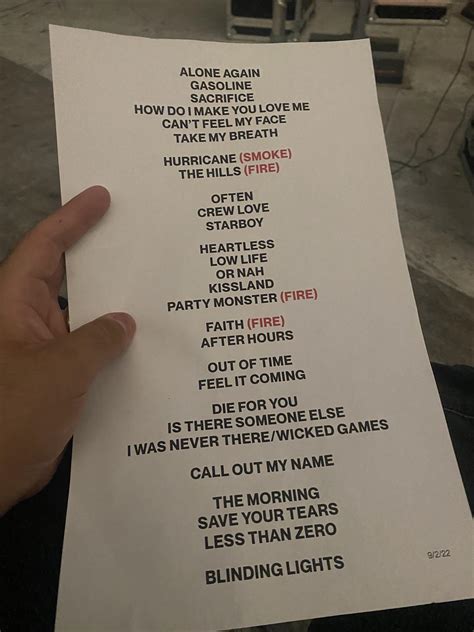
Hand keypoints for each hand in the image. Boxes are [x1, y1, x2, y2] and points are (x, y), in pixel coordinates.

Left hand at [0, 186, 135, 515]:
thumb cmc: (13, 413)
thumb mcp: (61, 371)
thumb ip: (98, 340)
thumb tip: (125, 322)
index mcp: (14, 304)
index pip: (45, 247)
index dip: (73, 219)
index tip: (102, 196)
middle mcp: (26, 320)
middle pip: (65, 276)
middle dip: (99, 257)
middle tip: (140, 238)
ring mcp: (40, 350)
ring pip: (79, 315)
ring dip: (110, 306)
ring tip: (153, 288)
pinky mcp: (52, 378)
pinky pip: (85, 348)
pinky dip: (108, 343)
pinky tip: (141, 342)